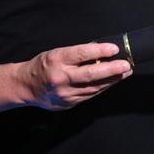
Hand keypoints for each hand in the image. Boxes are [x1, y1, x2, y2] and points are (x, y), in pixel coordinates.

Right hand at [17, 42, 131, 110]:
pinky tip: (112, 81)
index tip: (114, 49)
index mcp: (56, 60)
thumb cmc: (44, 66)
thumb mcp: (56, 53)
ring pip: (94, 87)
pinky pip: (90, 95)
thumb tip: (102, 52)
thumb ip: (76, 54)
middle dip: (112, 69)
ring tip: (125, 72)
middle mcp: (61, 77)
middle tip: (126, 65)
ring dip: (112, 79)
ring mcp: (65, 93)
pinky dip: (103, 87)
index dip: (100, 51)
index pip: (81, 54)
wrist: (26, 87)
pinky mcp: (69, 103)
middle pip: (91, 74)